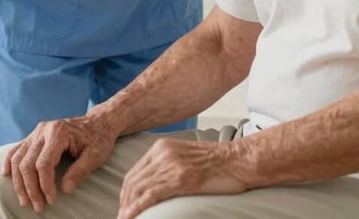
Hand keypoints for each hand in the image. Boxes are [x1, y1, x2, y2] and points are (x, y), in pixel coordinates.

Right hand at [2, 114, 116, 211]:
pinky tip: (6, 175)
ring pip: (18, 158)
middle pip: (27, 163)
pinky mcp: (34, 135)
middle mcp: (44, 130)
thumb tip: (64, 189)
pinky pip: (16, 149)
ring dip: (19, 182)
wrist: (97, 122)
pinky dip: (9, 162)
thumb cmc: (98, 139)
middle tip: (38, 207)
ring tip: (26, 201)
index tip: (51, 200)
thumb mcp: (95, 155)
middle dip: (30, 188)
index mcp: (59, 133)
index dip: (44, 185)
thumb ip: (80, 171)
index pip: (44, 163)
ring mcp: (37, 132)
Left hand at [117, 139, 245, 218]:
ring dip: (128, 208)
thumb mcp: (184, 157)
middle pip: (133, 182)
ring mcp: (171, 165)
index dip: (126, 192)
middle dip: (124, 203)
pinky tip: (131, 217)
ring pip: (139, 190)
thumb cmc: (215, 162)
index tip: (124, 207)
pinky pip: (151, 196)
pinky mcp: (179, 179)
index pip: (134, 172)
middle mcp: (163, 153)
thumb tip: (153, 185)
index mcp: (162, 147)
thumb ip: (167, 165)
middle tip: (123, 217)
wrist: (236, 160)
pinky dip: (137, 208)